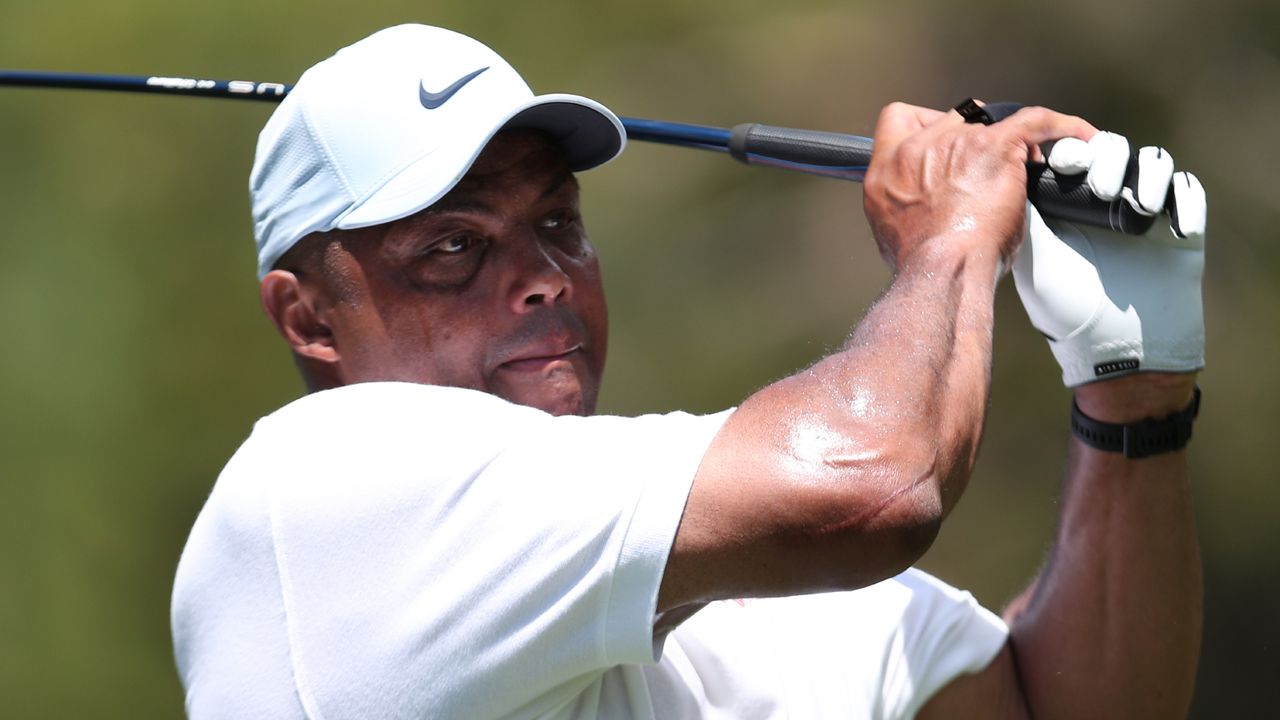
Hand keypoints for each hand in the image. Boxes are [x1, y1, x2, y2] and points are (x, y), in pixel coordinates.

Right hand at [863, 103, 1094, 272]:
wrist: (941, 271)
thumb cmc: (924, 266)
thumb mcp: (894, 233)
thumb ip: (907, 208)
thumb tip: (931, 209)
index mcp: (886, 171)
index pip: (900, 120)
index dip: (926, 128)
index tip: (943, 146)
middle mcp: (916, 149)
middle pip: (952, 119)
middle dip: (973, 139)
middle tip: (989, 169)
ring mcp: (955, 143)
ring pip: (992, 123)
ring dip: (1011, 143)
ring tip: (1026, 167)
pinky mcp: (993, 146)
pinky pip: (1036, 121)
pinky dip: (1062, 126)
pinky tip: (1080, 134)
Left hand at [1012, 132, 1206, 387]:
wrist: (1118, 350)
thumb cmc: (1067, 311)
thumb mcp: (1034, 261)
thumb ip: (1026, 216)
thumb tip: (1008, 171)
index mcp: (1067, 204)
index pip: (1072, 155)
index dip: (1069, 148)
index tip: (1064, 162)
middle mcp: (1104, 202)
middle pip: (1113, 149)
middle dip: (1108, 158)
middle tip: (1101, 188)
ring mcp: (1143, 211)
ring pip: (1153, 162)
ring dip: (1147, 174)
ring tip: (1135, 206)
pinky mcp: (1178, 226)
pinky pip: (1189, 192)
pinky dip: (1184, 200)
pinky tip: (1174, 227)